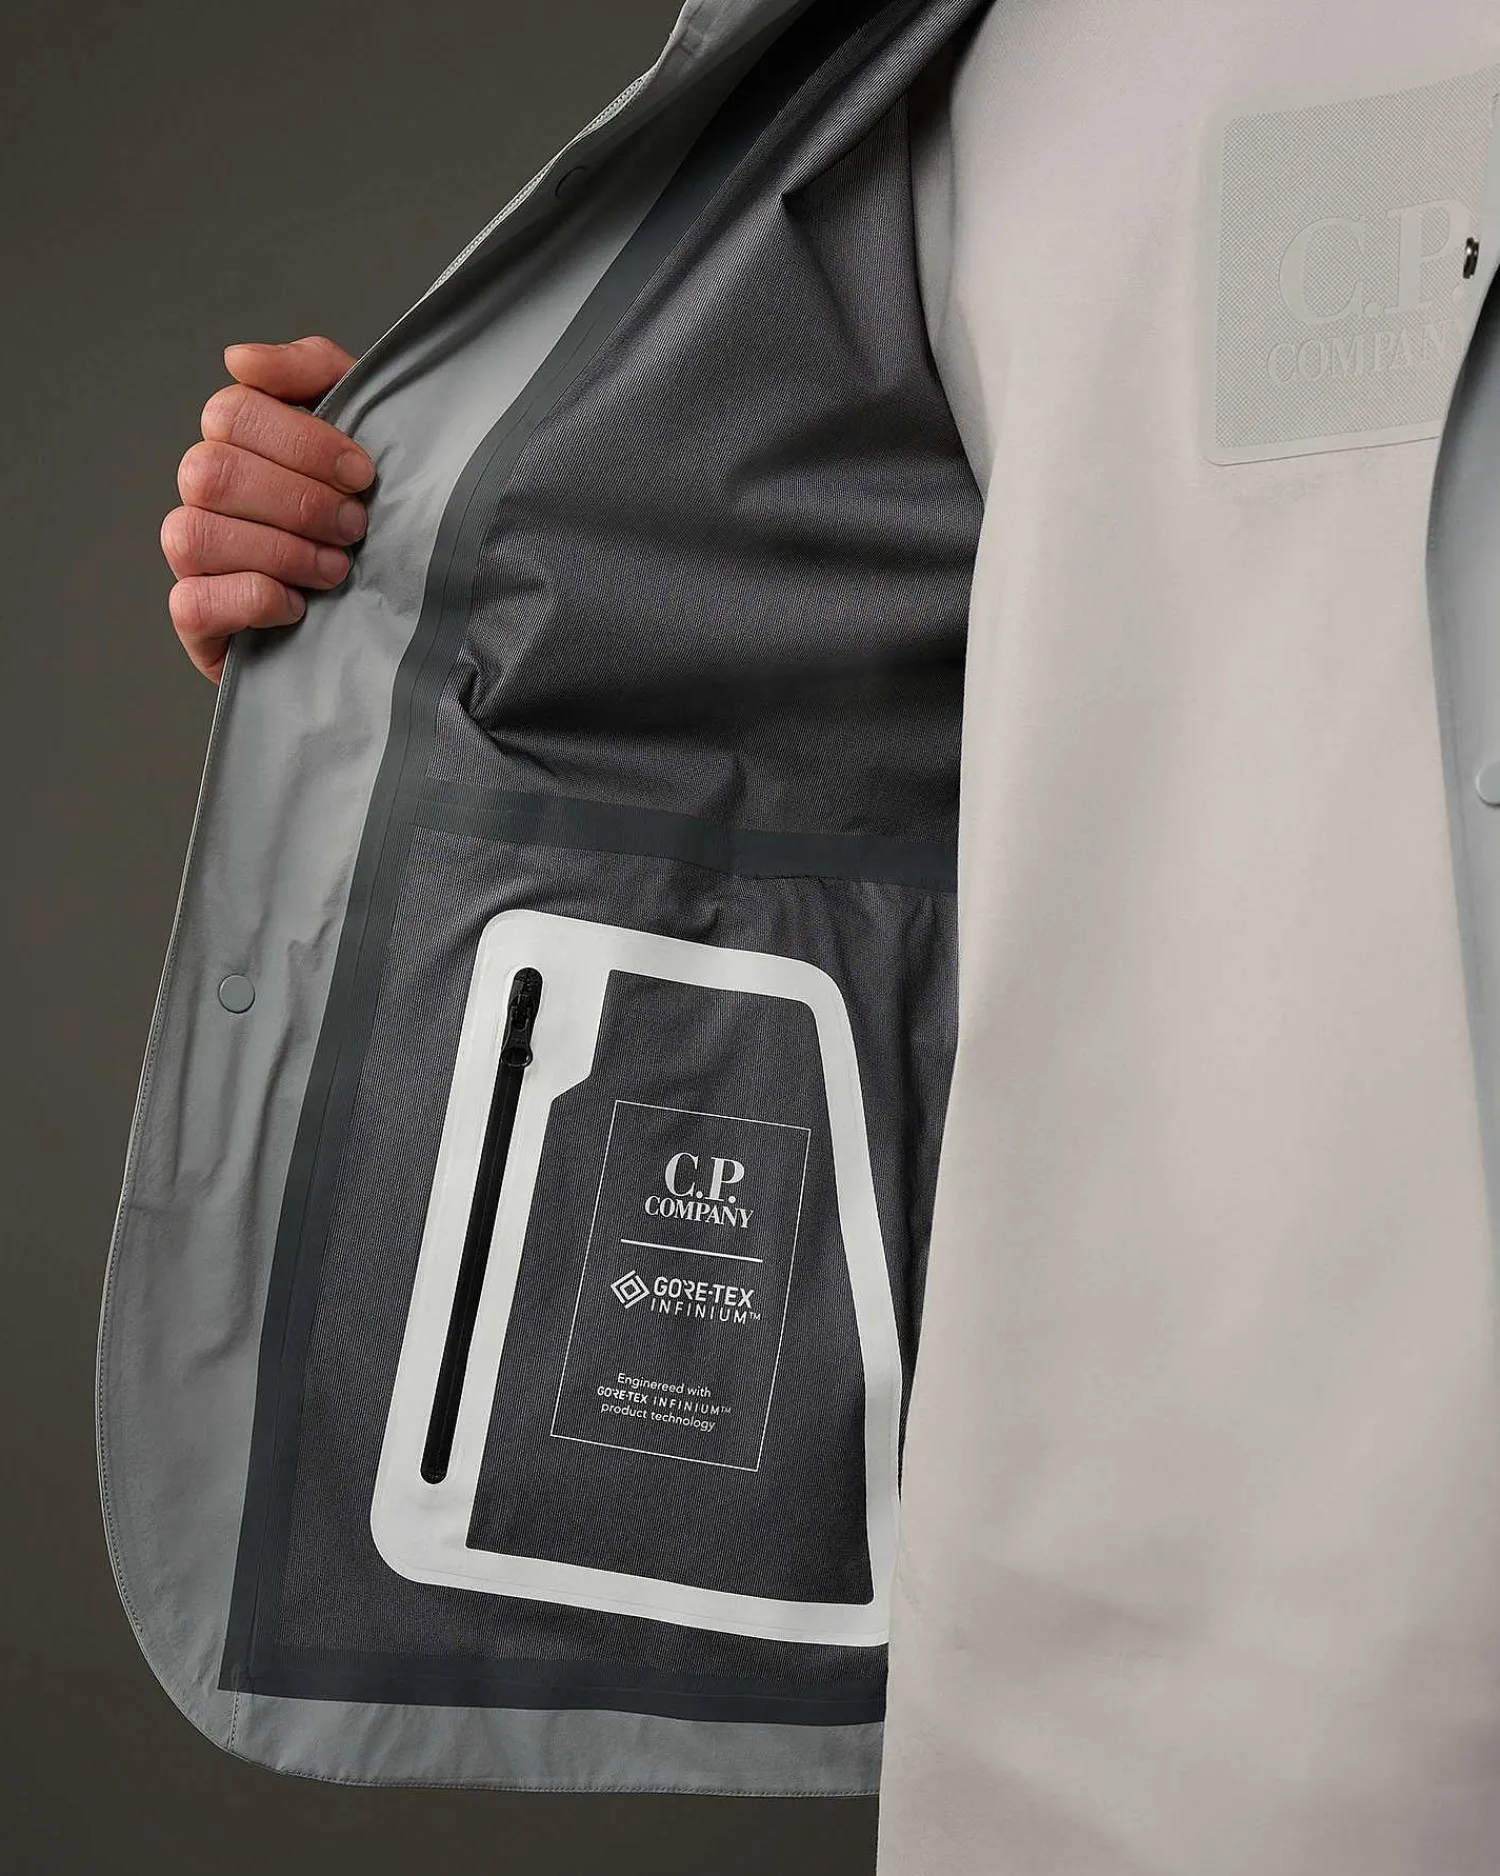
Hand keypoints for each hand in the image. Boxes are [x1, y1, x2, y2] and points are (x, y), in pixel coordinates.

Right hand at [162, 335, 373, 680]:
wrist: (385, 611)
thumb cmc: (365, 512)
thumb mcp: (361, 427)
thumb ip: (313, 371)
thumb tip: (239, 359)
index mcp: (235, 442)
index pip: (231, 411)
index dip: (301, 442)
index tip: (361, 474)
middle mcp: (202, 495)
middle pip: (212, 471)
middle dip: (299, 502)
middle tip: (354, 526)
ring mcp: (192, 557)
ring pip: (195, 534)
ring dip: (281, 552)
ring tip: (336, 569)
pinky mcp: (196, 620)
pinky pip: (193, 602)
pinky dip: (253, 600)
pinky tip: (298, 606)